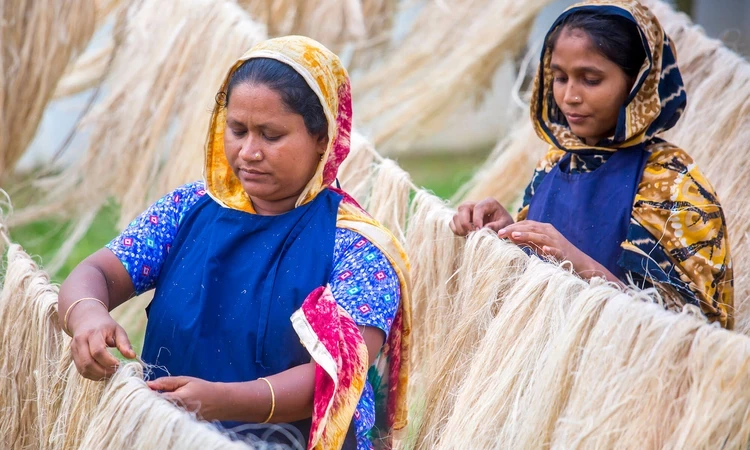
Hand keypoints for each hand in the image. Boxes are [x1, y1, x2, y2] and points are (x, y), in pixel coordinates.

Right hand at [69, 304, 134, 379]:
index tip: (119, 364)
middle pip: (88, 363)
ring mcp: (74, 349)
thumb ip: (124, 343)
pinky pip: (81, 370)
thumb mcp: (117, 330)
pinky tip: (102, 373)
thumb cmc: (105, 326)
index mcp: (92, 333)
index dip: (109, 361)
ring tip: (109, 372)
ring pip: (83, 369)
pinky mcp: (73, 356)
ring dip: (97, 375)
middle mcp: (80, 341)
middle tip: (115, 371)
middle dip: (103, 371)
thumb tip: (132, 356)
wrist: (86, 319)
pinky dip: (92, 375)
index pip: (98, 351)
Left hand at [148, 376, 226, 420]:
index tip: (140, 389)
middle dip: (148, 402)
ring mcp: (180, 421)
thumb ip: (167, 382)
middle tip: (145, 395)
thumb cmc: (202, 388)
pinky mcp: (181, 425)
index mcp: (178, 399)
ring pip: (159, 416)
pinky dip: (162, 414)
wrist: (220, 402)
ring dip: (155, 409)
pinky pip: (166, 420)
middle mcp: (178, 412)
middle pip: (155, 409)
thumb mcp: (186, 380)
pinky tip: (163, 409)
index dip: (145, 394)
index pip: (154, 399)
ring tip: (155, 402)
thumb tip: (148, 384)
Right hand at [450, 198, 513, 235]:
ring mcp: (467, 211)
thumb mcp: (505, 225)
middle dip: (465, 222)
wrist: (501, 227)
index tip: (479, 231)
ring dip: (460, 227)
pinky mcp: (461, 218)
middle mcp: (475, 204)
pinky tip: (465, 235)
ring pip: (456, 215)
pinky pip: (452, 222)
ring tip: (469, 235)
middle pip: (463, 207)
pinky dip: (456, 230)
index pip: (478, 207)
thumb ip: (497, 226)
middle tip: (471, 233)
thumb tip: (485, 228)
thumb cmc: (505, 225)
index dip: (477, 219)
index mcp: (489, 203)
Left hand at [498, 220, 617, 281]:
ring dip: (528, 235)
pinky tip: (544, 249)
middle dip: (515, 229)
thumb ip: (526, 240)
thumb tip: (509, 236)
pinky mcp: (563, 252)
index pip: (526, 224)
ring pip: (541, 236)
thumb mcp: (538, 245)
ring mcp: (557, 241)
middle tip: (500, 233)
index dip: (512, 226)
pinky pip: (556, 250)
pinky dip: (550, 248)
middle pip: (531, 227)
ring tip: (514, 236)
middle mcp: (550, 232)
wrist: (579, 262)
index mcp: (543, 229)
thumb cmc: (556, 254)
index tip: (498, 232)